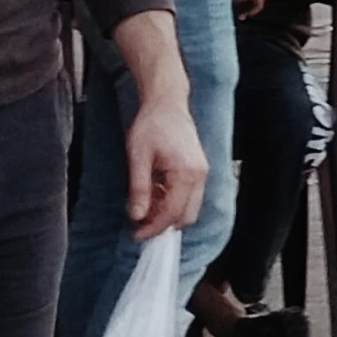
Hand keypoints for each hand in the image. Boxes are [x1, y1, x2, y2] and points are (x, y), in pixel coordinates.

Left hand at [109, 16, 209, 238]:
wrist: (167, 102)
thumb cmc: (151, 125)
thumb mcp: (138, 158)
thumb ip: (139, 189)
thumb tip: (137, 216)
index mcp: (187, 172)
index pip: (172, 213)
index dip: (153, 228)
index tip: (135, 235)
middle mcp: (200, 175)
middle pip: (186, 216)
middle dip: (162, 225)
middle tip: (139, 224)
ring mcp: (201, 171)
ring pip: (188, 207)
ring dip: (167, 213)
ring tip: (144, 207)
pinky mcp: (198, 168)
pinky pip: (188, 195)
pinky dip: (172, 201)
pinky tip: (154, 193)